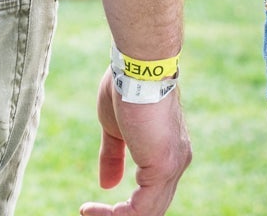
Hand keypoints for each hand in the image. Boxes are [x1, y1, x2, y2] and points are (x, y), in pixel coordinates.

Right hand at [79, 67, 191, 215]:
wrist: (137, 65)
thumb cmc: (126, 86)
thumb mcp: (114, 128)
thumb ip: (113, 156)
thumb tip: (107, 185)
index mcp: (167, 153)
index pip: (152, 194)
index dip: (124, 207)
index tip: (93, 206)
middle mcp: (176, 162)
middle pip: (153, 208)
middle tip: (90, 213)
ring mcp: (173, 165)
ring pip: (149, 213)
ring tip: (89, 213)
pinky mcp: (163, 166)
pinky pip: (142, 209)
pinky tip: (94, 209)